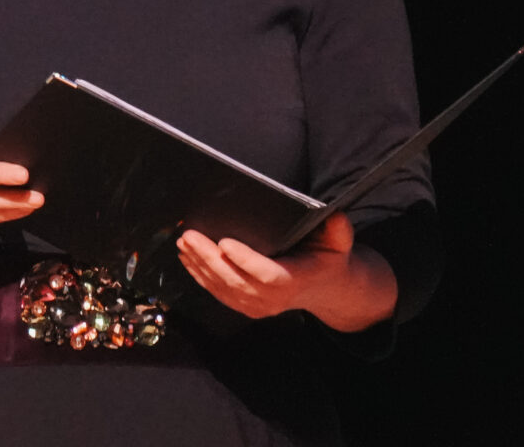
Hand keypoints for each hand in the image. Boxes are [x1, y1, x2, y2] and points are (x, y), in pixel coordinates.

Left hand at [176, 212, 387, 326]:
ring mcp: (258, 306)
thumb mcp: (339, 243)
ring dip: (199, 266)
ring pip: (223, 289)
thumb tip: (334, 216)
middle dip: (209, 258)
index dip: (245, 261)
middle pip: (236, 282)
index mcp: (296, 280)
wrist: (324, 288)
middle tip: (190, 236)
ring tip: (184, 243)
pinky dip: (200, 276)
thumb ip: (338, 230)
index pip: (268, 275)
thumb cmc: (328, 259)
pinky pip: (219, 293)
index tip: (224, 242)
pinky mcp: (246, 306)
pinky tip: (187, 258)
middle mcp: (275, 298)